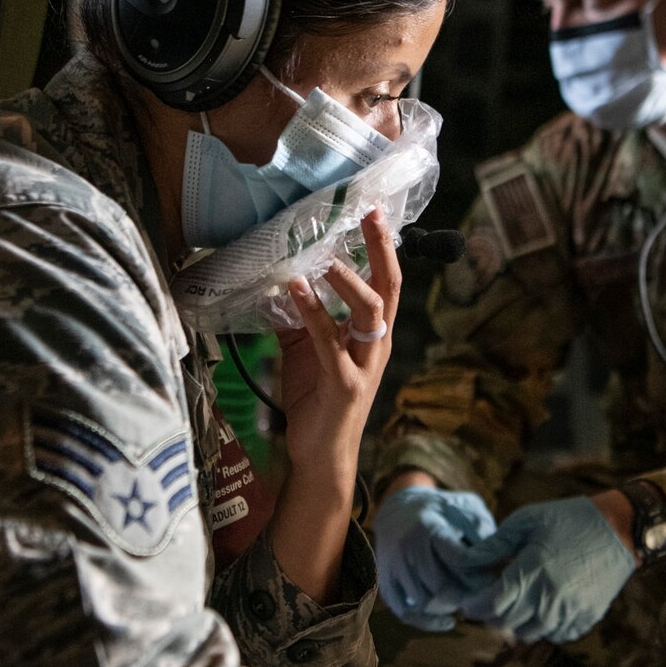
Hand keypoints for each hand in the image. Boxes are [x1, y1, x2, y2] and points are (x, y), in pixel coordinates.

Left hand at [269, 212, 398, 602]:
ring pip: (370, 312)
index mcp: (371, 334)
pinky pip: (330, 342)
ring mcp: (364, 365)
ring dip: (347, 280)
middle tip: (367, 214)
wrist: (319, 456)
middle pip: (389, 287)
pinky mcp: (344, 385)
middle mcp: (376, 345)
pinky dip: (313, 312)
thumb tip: (276, 280)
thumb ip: (299, 316)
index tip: (370, 210)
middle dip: (381, 248)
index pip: (385, 281)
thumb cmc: (316, 400)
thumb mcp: (306, 349)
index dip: (381, 246)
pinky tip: (295, 289)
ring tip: (324, 257)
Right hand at [374, 482, 497, 630]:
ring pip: (424, 602)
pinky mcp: (385, 582)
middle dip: (465, 594)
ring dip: (448, 608)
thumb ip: (482, 528)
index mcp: (427, 526)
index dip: (478, 574)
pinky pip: (405, 612)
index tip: (490, 578)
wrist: (397, 508)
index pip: (458, 560)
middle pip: (441, 587)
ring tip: (464, 601)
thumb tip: (495, 557)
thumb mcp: (465, 506)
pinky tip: (448, 621)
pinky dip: (428, 622)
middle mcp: (405, 547)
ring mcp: (392, 567)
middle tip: (479, 594)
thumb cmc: (441, 510)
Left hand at [453, 494, 635, 643]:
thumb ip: (493, 545)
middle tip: (490, 600)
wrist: (621, 530)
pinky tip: (543, 607)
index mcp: (532, 570)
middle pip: (506, 623)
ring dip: (517, 622)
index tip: (469, 602)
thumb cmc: (569, 519)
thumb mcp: (527, 520)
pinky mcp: (585, 619)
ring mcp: (569, 612)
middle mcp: (549, 597)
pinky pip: (554, 636)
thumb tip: (466, 562)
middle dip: (492, 614)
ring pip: (528, 634)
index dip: (475, 606)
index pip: (492, 604)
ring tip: (518, 602)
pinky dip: (543, 626)